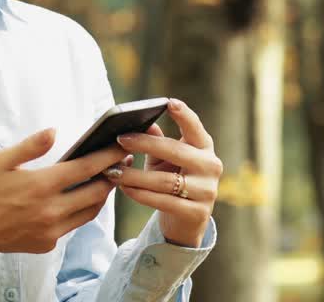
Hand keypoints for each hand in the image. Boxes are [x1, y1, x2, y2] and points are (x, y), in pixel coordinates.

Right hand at [0, 128, 130, 265]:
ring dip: (101, 195)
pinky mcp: (47, 243)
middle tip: (121, 162)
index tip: (122, 146)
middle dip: (113, 175)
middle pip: (97, 192)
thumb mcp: (0, 160)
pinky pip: (73, 225)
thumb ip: (30, 146)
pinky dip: (81, 210)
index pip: (87, 167)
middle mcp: (50, 210)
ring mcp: (50, 230)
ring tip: (105, 179)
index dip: (108, 156)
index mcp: (41, 185)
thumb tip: (54, 131)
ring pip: (89, 211)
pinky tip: (79, 198)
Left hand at [114, 98, 221, 246]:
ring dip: (135, 176)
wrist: (185, 222)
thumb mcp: (164, 159)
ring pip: (165, 181)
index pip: (195, 127)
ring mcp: (207, 191)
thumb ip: (155, 140)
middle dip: (144, 144)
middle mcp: (210, 166)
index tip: (168, 102)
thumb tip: (138, 121)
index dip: (183, 114)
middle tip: (119, 140)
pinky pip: (163, 202)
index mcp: (204, 147)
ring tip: (112, 171)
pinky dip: (140, 194)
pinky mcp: (197, 213)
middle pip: (175, 151)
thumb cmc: (172, 180)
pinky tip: (124, 188)